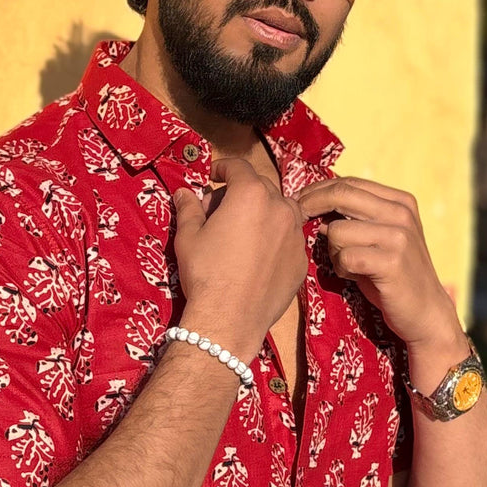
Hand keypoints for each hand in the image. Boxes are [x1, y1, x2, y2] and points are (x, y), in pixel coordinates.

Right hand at [173, 158, 307, 357]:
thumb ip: (189, 208)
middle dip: (241, 192)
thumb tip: (184, 192)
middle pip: (261, 187)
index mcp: (251, 194)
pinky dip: (276, 239)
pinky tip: (259, 256)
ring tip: (245, 229)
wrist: (230, 318)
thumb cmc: (205, 272)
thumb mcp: (188, 236)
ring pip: (282, 211)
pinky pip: (289, 239)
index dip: (223, 168)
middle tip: (220, 210)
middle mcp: (280, 208)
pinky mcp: (301, 260)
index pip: (238, 167)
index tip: (213, 175)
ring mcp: (295, 235)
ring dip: (265, 212)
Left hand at [297, 177, 463, 356]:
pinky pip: (345, 257)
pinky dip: (341, 268)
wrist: (426, 312)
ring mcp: (399, 237)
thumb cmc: (393, 274)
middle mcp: (402, 213)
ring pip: (337, 230)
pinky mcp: (392, 263)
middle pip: (341, 195)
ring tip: (346, 264)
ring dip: (332, 251)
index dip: (318, 190)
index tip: (297, 200)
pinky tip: (353, 276)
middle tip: (297, 218)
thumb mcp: (379, 237)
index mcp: (400, 201)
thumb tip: (312, 204)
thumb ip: (355, 218)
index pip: (349, 183)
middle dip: (311, 205)